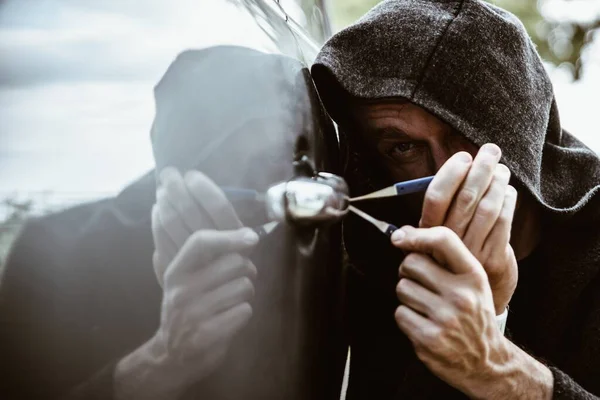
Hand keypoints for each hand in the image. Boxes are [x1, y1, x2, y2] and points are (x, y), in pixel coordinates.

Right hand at [116, 228, 258, 399]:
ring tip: (233, 301)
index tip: (252, 238)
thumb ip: (201, 255)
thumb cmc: (185, 311)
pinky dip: (243, 314)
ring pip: (243, 287)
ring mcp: (192, 313)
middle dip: (246, 271)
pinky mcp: (206, 335)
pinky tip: (230, 318)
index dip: (230, 236)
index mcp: (176, 272)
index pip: (201, 241)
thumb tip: (239, 228)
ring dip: (246, 294)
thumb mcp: (182, 281)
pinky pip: (244, 311)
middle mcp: (181, 290)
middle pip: (235, 263)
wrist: (170, 357)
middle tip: (239, 280)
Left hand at [152, 167, 242, 286]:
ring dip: (165, 202)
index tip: (191, 175)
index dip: (204, 188)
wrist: (210, 314)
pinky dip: (156, 222)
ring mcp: (195, 262)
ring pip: (173, 223)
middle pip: (192, 212)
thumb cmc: (225, 271)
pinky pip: (161, 240)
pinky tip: (156, 211)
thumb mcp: (232, 245)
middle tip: (169, 175)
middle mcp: (218, 251)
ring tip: (162, 191)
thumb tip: (197, 190)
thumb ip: (219, 220)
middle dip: (177, 189)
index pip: (219, 207)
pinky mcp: (176, 271)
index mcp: (238, 240)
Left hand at [390, 226, 552, 398]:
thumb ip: (446, 260)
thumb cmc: (473, 316)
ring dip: (407, 297)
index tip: (400, 238)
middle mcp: (462, 295)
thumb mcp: (473, 283)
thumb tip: (405, 235)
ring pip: (402, 288)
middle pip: (411, 263)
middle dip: (408, 272)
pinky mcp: (429, 338)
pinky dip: (406, 318)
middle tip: (420, 284)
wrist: (488, 363)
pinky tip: (423, 324)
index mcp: (474, 276)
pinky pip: (400, 313)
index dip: (416, 235)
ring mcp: (445, 318)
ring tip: (425, 307)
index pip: (443, 240)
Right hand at [420, 145, 517, 313]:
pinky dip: (508, 202)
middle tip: (490, 151)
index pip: (436, 198)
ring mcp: (470, 252)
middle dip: (480, 169)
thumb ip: (438, 211)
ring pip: (487, 208)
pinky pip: (503, 223)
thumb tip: (452, 173)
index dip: (450, 173)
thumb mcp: (431, 239)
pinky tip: (508, 191)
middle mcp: (446, 244)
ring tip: (501, 168)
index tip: (463, 157)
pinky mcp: (493, 260)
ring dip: (497, 182)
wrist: (462, 303)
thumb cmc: (446, 261)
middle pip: (466, 198)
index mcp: (426, 234)